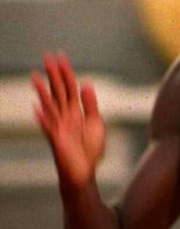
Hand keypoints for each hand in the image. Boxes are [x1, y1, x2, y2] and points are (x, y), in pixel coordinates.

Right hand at [32, 52, 104, 188]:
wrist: (84, 172)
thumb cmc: (89, 150)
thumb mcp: (95, 123)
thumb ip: (90, 104)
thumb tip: (86, 83)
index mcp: (75, 111)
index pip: (69, 87)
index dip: (66, 72)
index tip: (60, 56)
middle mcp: (65, 116)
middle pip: (58, 91)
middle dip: (53, 74)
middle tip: (46, 56)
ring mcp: (59, 127)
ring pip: (50, 105)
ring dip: (42, 91)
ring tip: (34, 76)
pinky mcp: (56, 140)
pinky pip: (48, 127)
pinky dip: (43, 118)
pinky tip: (36, 108)